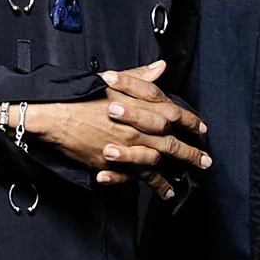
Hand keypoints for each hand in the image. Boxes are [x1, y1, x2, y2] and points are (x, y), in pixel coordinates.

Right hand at [17, 61, 209, 197]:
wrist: (55, 115)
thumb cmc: (81, 95)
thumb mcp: (113, 81)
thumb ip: (140, 77)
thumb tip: (160, 67)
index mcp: (142, 109)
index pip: (175, 116)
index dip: (191, 123)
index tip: (202, 130)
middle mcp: (138, 131)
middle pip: (172, 145)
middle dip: (191, 155)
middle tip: (204, 163)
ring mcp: (126, 150)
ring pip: (155, 166)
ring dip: (169, 178)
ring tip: (179, 185)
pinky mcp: (112, 164)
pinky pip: (133, 179)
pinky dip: (143, 186)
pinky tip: (149, 192)